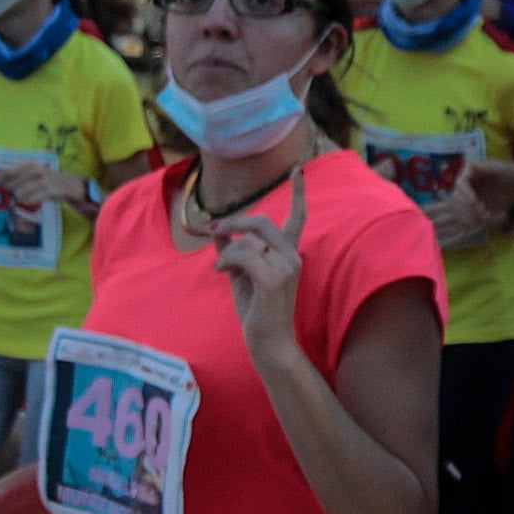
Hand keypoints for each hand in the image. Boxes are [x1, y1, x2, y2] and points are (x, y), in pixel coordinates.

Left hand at [206, 198, 309, 361]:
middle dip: (235, 221)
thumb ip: (232, 252)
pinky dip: (226, 261)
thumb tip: (218, 229)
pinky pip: (243, 255)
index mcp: (288, 255)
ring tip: (221, 269)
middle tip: (214, 228)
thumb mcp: (240, 276)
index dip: (298, 193)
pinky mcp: (273, 279)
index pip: (297, 218)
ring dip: (226, 251)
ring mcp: (286, 268)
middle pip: (262, 222)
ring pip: (247, 241)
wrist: (268, 344)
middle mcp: (292, 257)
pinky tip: (221, 273)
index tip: (299, 169)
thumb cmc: (256, 312)